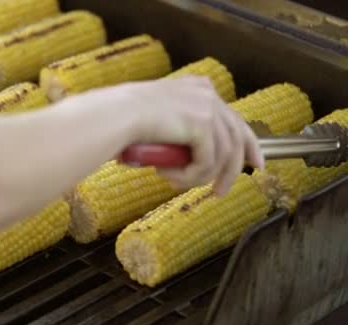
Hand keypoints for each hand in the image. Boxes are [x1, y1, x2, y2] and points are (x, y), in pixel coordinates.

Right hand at [111, 76, 263, 194]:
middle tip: (220, 192)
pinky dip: (189, 176)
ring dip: (199, 178)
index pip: (232, 118)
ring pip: (222, 156)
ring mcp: (208, 108)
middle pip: (237, 137)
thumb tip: (185, 157)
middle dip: (232, 170)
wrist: (114, 116)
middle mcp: (207, 94)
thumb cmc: (122, 119)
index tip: (254, 164)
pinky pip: (207, 163)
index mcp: (198, 88)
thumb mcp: (158, 119)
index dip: (247, 145)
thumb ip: (178, 130)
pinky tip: (170, 176)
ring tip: (176, 184)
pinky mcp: (202, 125)